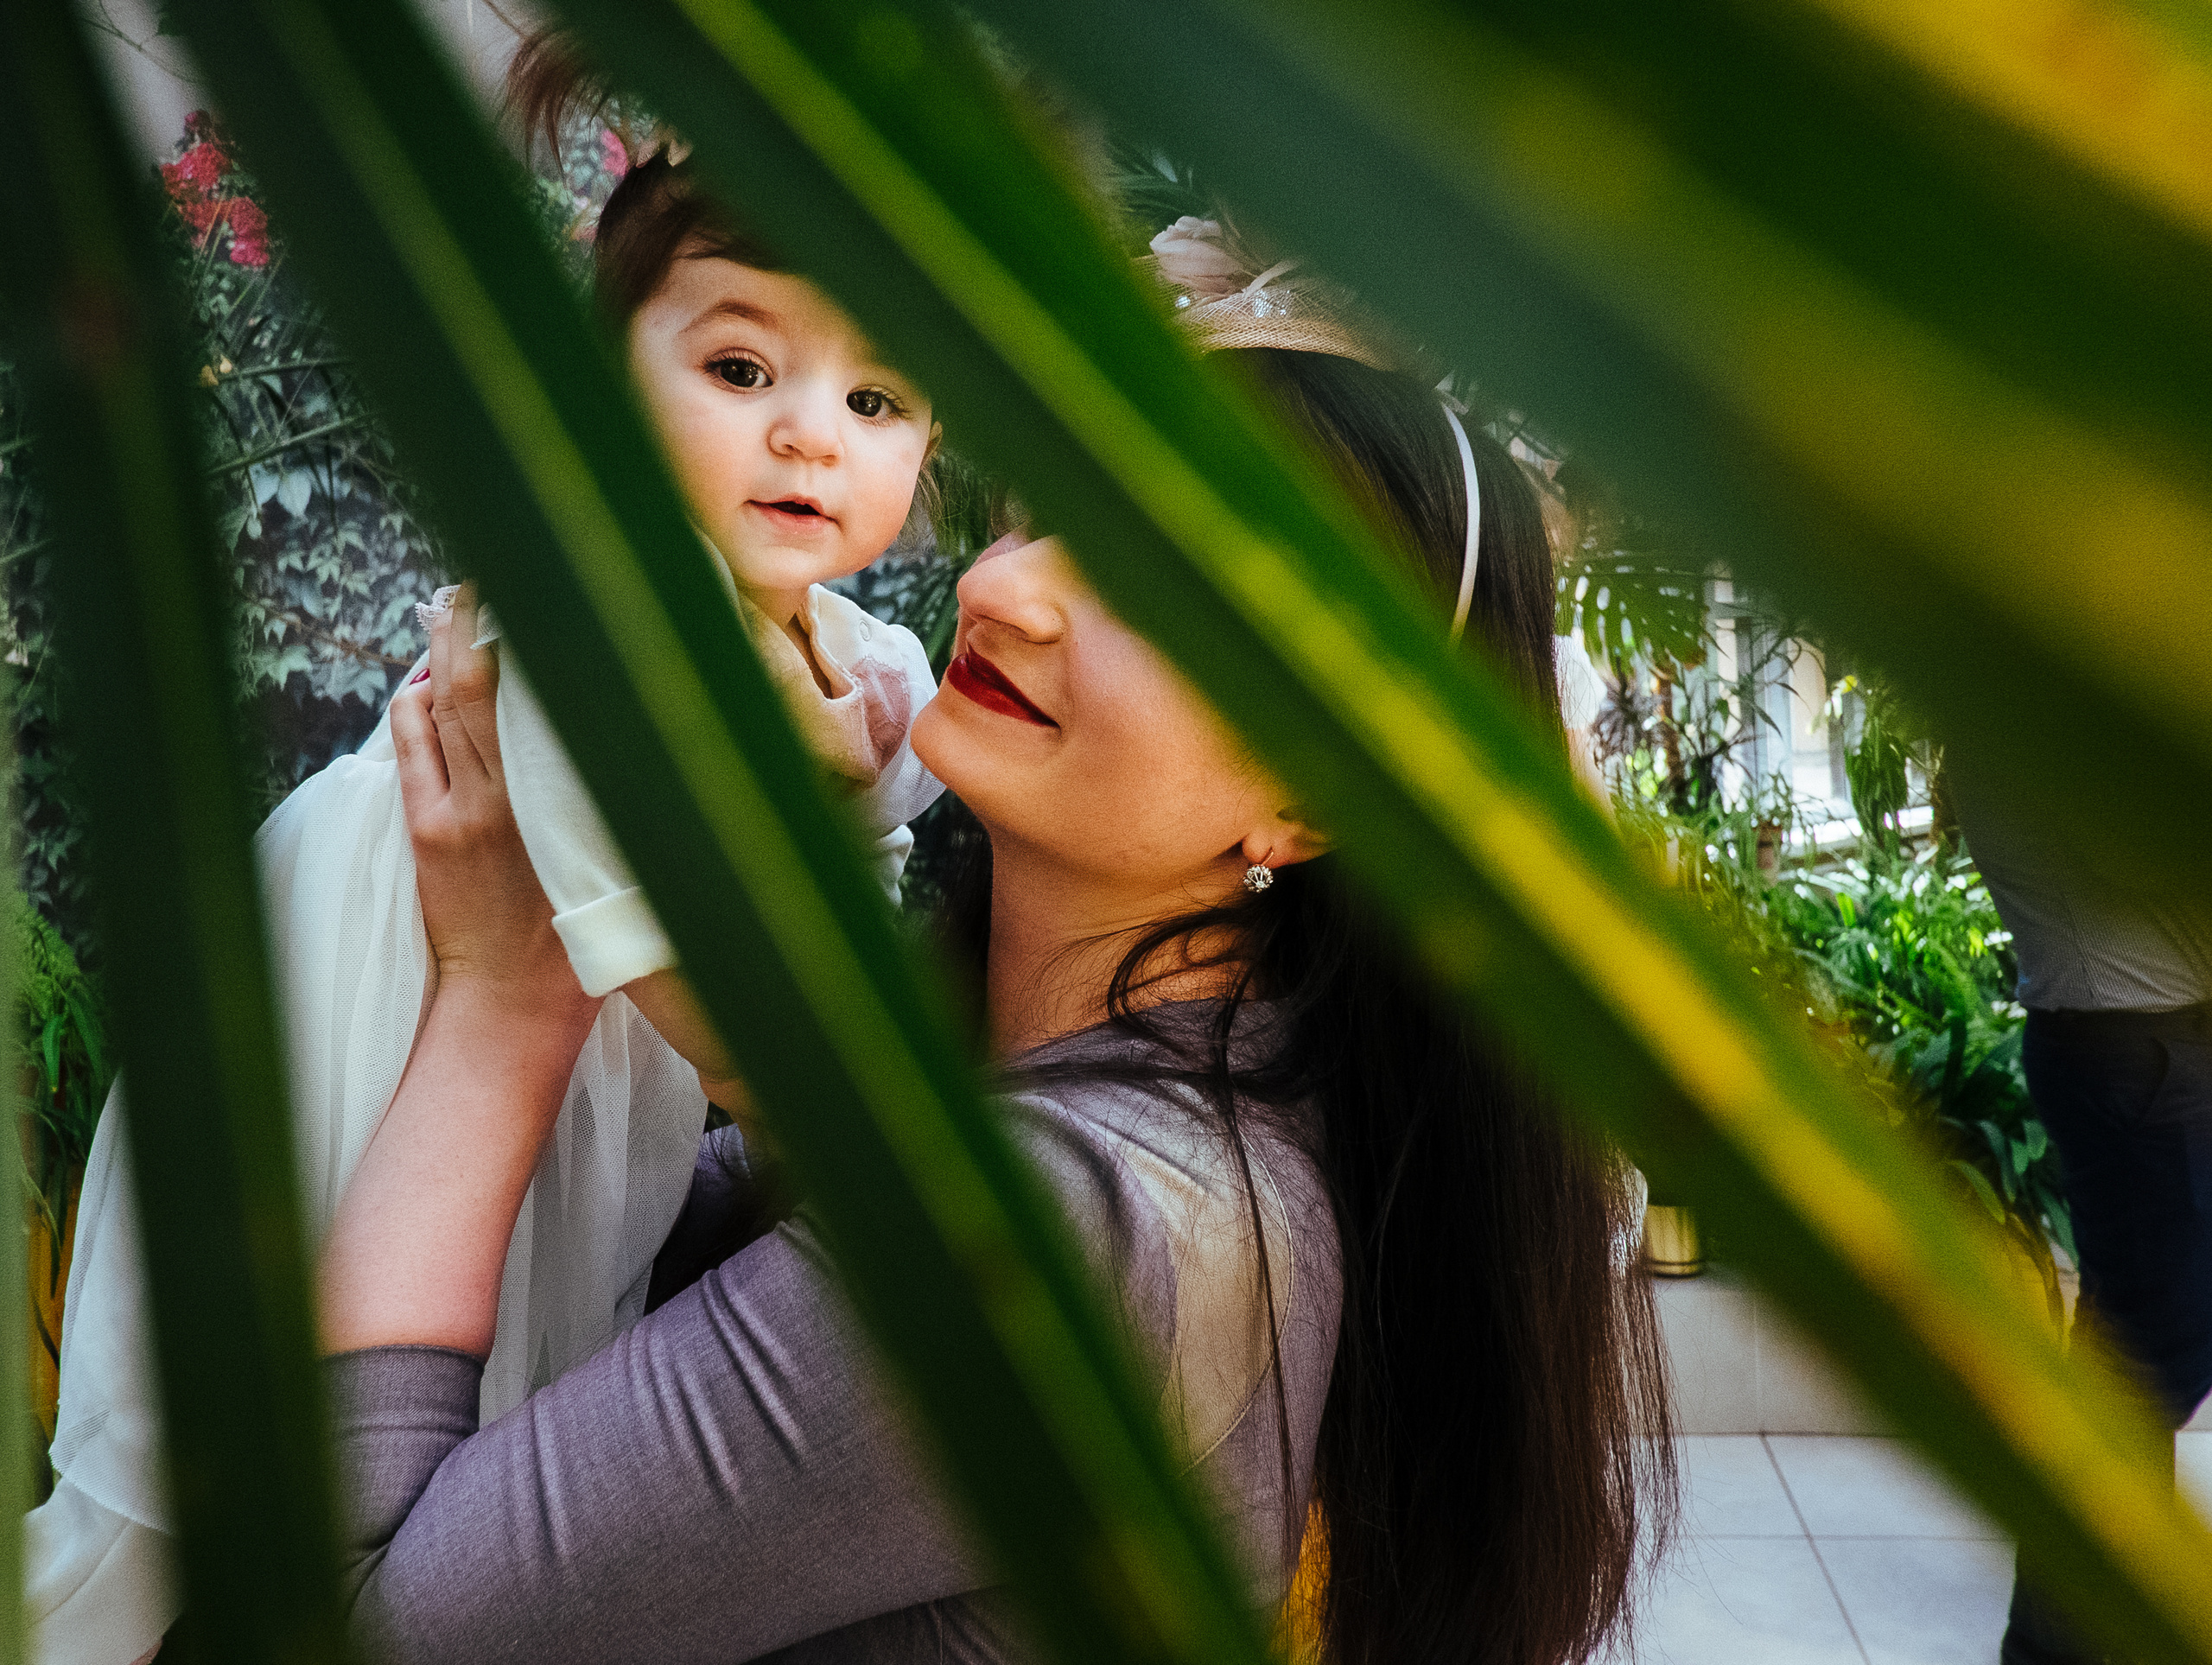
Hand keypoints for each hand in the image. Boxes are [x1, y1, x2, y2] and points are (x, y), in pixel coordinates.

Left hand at [391, 586, 593, 1032]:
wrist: (516, 1003)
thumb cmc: (582, 936)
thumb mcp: (617, 854)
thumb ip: (607, 790)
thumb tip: (604, 718)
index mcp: (568, 800)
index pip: (547, 693)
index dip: (535, 634)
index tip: (542, 589)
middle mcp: (513, 794)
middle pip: (485, 681)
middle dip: (477, 619)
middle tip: (480, 574)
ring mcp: (463, 809)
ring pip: (444, 702)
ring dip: (442, 649)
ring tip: (450, 607)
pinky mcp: (427, 828)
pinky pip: (415, 743)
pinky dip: (416, 702)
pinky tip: (425, 679)